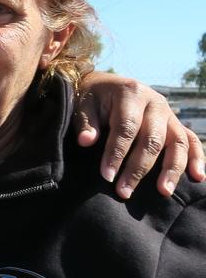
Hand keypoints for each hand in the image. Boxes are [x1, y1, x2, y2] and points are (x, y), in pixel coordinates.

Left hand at [74, 73, 205, 198]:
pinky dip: (197, 159)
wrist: (106, 85)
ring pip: (178, 142)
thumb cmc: (92, 98)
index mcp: (131, 93)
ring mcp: (170, 114)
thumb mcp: (83, 104)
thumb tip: (86, 141)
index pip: (126, 128)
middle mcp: (156, 103)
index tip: (107, 176)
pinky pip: (191, 141)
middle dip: (138, 168)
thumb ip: (85, 122)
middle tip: (124, 192)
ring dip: (172, 169)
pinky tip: (198, 178)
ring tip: (164, 191)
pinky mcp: (176, 124)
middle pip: (152, 139)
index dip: (116, 153)